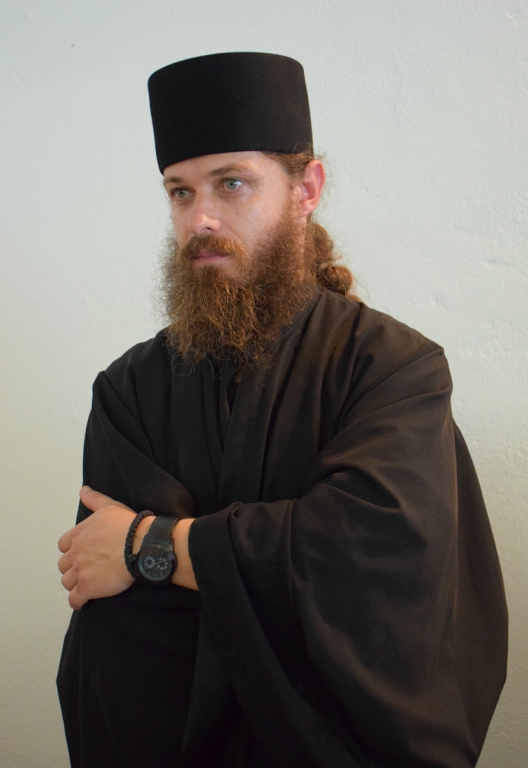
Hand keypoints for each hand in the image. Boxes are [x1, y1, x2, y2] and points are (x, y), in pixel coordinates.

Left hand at [58, 486, 135, 609]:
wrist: (140, 545)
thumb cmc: (127, 526)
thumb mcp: (110, 507)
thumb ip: (94, 499)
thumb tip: (83, 490)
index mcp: (78, 535)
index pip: (63, 545)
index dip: (72, 549)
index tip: (82, 552)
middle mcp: (75, 553)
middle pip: (64, 564)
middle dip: (73, 567)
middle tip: (86, 568)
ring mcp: (79, 572)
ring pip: (67, 582)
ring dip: (75, 583)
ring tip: (86, 584)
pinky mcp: (87, 588)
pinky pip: (75, 599)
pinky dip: (77, 601)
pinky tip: (83, 601)